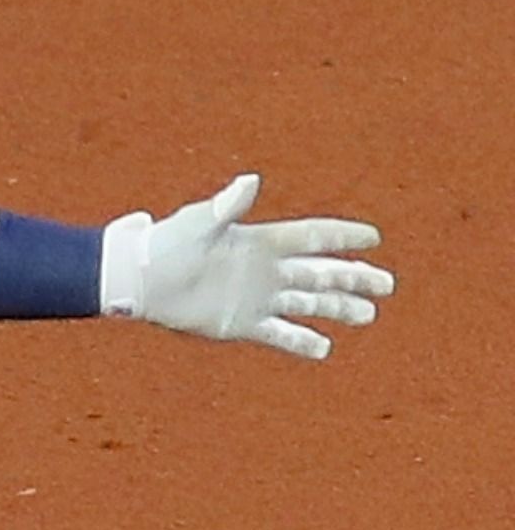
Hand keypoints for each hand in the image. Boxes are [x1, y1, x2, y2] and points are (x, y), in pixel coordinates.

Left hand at [101, 174, 395, 359]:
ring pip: (308, 303)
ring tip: (368, 316)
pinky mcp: (242, 323)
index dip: (342, 236)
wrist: (141, 279)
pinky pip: (280, 333)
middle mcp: (265, 270)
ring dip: (338, 309)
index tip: (373, 237)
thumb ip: (229, 206)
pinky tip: (324, 348)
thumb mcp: (201, 222)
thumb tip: (251, 181)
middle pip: (321, 272)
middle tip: (387, 285)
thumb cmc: (168, 243)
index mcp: (260, 241)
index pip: (312, 236)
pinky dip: (301, 341)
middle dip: (354, 277)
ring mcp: (257, 298)